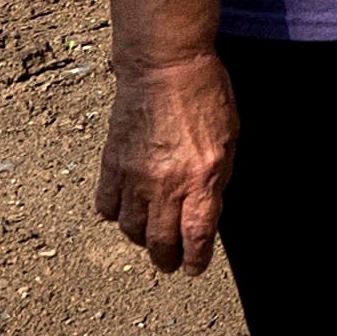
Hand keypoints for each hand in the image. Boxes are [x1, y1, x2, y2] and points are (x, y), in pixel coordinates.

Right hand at [98, 51, 235, 273]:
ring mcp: (134, 176)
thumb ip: (218, 179)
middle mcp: (166, 183)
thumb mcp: (230, 139)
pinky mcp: (111, 165)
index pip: (196, 235)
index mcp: (202, 177)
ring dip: (141, 240)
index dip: (195, 258)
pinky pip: (106, 207)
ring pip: (130, 229)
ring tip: (149, 239)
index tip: (194, 268)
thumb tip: (207, 211)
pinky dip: (115, 215)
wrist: (165, 68)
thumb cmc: (207, 96)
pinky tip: (125, 211)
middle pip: (159, 241)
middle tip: (170, 263)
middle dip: (166, 259)